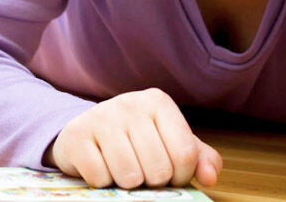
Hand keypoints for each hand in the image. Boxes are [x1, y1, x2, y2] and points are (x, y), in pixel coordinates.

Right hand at [47, 88, 221, 188]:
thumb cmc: (134, 141)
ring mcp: (100, 116)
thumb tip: (209, 176)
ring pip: (129, 175)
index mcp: (157, 101)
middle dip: (153, 181)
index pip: (185, 153)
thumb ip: (198, 157)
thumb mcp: (170, 143)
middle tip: (142, 171)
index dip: (180, 176)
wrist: (85, 133)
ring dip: (127, 183)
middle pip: (158, 168)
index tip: (169, 174)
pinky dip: (103, 181)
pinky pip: (100, 177)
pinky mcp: (75, 135)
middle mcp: (128, 103)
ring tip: (122, 169)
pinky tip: (101, 166)